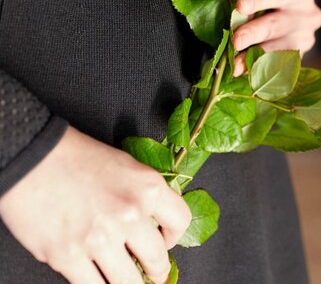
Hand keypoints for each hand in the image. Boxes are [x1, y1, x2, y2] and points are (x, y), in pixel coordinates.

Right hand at [0, 126, 190, 283]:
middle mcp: (129, 215)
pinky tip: (100, 280)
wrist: (31, 158)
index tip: (165, 243)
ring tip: (128, 281)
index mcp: (147, 189)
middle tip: (153, 275)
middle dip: (156, 271)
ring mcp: (99, 239)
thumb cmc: (76, 157)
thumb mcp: (126, 166)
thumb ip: (144, 195)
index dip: (174, 237)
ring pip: (127, 281)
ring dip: (130, 283)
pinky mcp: (67, 256)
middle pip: (156, 259)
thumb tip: (153, 223)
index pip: (180, 221)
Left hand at [232, 0, 320, 75]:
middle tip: (236, 41)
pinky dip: (260, 67)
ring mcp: (306, 36)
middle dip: (254, 33)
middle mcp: (308, 13)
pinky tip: (245, 70)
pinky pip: (280, 64)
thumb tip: (231, 12)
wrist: (290, 12)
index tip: (240, 6)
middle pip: (277, 24)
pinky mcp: (301, 55)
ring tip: (236, 64)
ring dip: (254, 56)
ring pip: (279, 48)